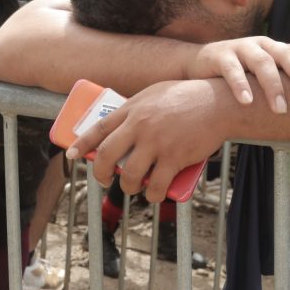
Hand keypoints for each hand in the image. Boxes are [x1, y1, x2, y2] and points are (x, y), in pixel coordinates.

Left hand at [68, 79, 229, 203]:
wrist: (217, 103)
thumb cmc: (187, 97)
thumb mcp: (154, 94)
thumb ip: (137, 110)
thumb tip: (122, 129)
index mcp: (133, 108)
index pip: (99, 128)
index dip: (82, 143)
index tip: (72, 154)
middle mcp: (140, 126)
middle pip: (108, 156)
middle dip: (101, 173)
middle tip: (105, 179)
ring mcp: (157, 143)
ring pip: (130, 176)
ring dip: (128, 187)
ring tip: (133, 187)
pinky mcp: (175, 158)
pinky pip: (156, 186)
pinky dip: (152, 195)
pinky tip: (154, 194)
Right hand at [181, 37, 289, 112]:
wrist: (198, 63)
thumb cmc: (239, 72)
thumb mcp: (263, 74)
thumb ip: (284, 83)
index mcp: (277, 50)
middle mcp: (263, 46)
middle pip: (286, 54)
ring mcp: (242, 48)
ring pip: (262, 63)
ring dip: (272, 86)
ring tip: (280, 109)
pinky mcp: (221, 56)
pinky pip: (232, 70)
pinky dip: (241, 85)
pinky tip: (247, 101)